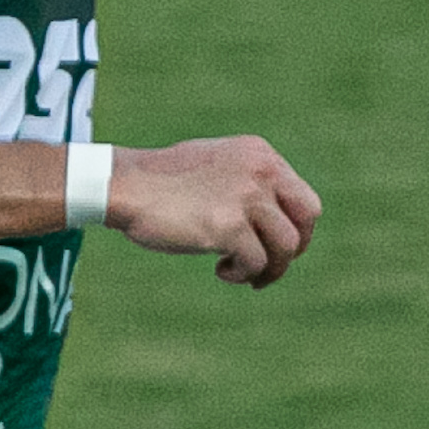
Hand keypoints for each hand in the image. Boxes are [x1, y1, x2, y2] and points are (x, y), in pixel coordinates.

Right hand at [107, 136, 322, 288]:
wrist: (123, 184)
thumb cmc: (160, 180)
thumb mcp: (214, 165)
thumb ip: (247, 181)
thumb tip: (274, 216)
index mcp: (259, 154)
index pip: (302, 197)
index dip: (294, 228)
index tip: (273, 245)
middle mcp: (260, 171)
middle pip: (306, 219)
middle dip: (294, 249)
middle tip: (271, 265)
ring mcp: (246, 198)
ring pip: (285, 246)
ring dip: (268, 269)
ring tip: (241, 274)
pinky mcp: (229, 226)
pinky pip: (255, 262)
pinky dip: (241, 274)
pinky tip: (220, 271)